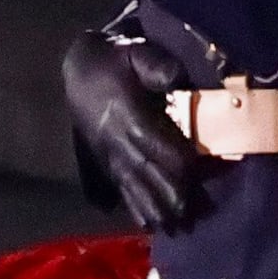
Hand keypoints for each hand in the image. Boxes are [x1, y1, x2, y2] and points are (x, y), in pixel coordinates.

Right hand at [62, 23, 209, 233]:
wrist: (80, 67)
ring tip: (171, 228)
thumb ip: (155, 64)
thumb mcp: (135, 50)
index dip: (175, 158)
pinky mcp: (105, 159)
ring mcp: (108, 152)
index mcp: (125, 113)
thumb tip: (176, 78)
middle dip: (168, 193)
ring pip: (133, 183)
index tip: (196, 174)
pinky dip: (134, 206)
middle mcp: (114, 138)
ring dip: (152, 206)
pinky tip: (146, 225)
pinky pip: (120, 186)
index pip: (153, 141)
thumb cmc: (115, 58)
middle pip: (145, 170)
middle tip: (190, 215)